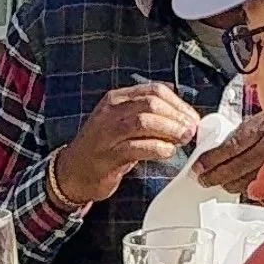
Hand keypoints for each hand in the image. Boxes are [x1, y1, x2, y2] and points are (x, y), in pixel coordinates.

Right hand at [53, 84, 199, 208]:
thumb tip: (180, 111)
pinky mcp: (107, 156)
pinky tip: (168, 152)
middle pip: (151, 104)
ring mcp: (107, 134)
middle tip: (191, 128)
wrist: (71, 173)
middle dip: (176, 115)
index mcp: (116, 99)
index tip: (192, 116)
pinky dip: (157, 148)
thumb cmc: (102, 147)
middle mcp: (110, 112)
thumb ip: (146, 113)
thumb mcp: (121, 122)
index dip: (177, 103)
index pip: (153, 90)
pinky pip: (136, 147)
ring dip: (170, 129)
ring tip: (183, 139)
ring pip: (144, 122)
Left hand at [194, 115, 263, 197]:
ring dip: (230, 185)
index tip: (199, 166)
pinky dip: (251, 191)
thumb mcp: (263, 116)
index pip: (231, 147)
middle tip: (203, 179)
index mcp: (262, 128)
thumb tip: (216, 147)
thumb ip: (244, 131)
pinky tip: (243, 190)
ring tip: (221, 184)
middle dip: (216, 176)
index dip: (212, 159)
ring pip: (248, 182)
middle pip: (236, 168)